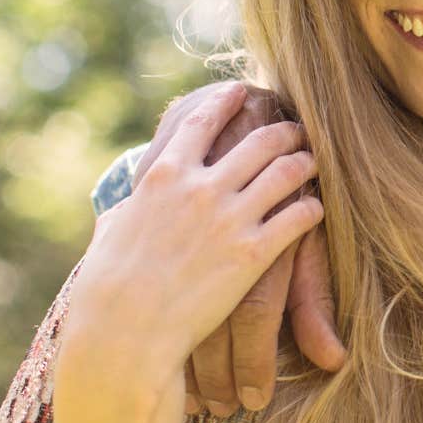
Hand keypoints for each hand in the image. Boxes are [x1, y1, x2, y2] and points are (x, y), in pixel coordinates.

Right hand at [137, 81, 345, 415]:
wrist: (122, 331)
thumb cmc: (105, 289)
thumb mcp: (109, 236)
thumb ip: (122, 214)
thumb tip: (119, 212)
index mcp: (163, 176)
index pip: (200, 122)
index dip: (225, 101)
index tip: (242, 90)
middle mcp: (200, 187)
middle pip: (258, 141)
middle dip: (283, 131)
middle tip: (296, 130)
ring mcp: (229, 218)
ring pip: (286, 172)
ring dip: (305, 163)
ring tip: (314, 162)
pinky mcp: (253, 253)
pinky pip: (298, 217)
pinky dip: (313, 208)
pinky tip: (317, 209)